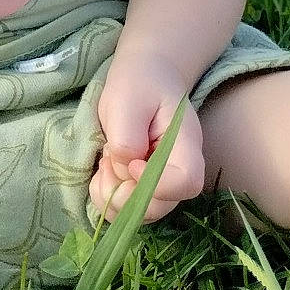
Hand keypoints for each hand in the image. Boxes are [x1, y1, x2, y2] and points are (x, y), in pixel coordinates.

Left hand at [90, 53, 204, 223]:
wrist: (145, 76)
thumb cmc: (139, 83)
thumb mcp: (127, 99)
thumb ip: (127, 136)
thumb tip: (126, 168)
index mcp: (186, 144)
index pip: (186, 182)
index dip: (156, 183)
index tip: (132, 164)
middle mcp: (180, 169)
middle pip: (162, 206)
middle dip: (125, 195)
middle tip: (107, 164)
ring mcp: (164, 181)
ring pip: (142, 212)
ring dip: (113, 196)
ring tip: (105, 164)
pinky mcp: (145, 185)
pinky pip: (128, 207)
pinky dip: (108, 196)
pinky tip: (103, 171)